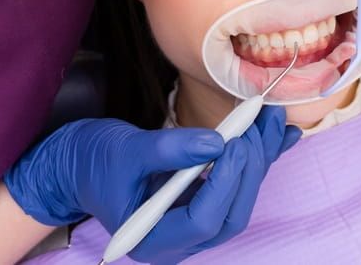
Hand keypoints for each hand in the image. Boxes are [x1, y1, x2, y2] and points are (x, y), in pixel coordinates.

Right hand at [3, 108, 299, 262]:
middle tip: (253, 128)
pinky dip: (258, 159)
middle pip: (229, 215)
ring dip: (258, 161)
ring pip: (238, 200)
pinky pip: (235, 184)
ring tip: (271, 121)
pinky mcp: (200, 201)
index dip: (224, 184)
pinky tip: (280, 136)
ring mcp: (192, 223)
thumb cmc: (94, 161)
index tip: (234, 144)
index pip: (202, 221)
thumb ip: (168, 150)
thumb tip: (216, 142)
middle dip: (247, 171)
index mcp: (154, 239)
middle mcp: (179, 239)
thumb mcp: (126, 151)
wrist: (80, 164)